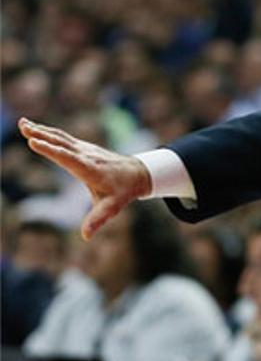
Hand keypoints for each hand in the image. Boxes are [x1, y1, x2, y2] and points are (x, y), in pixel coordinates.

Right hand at [18, 118, 151, 239]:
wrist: (137, 173)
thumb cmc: (123, 191)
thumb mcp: (112, 207)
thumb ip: (98, 219)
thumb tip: (86, 236)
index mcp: (90, 169)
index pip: (68, 158)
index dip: (51, 150)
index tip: (34, 142)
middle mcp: (86, 155)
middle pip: (62, 143)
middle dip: (42, 135)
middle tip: (23, 127)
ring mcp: (85, 149)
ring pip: (61, 138)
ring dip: (42, 130)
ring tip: (23, 123)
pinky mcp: (83, 148)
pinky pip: (63, 138)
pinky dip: (49, 133)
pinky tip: (36, 129)